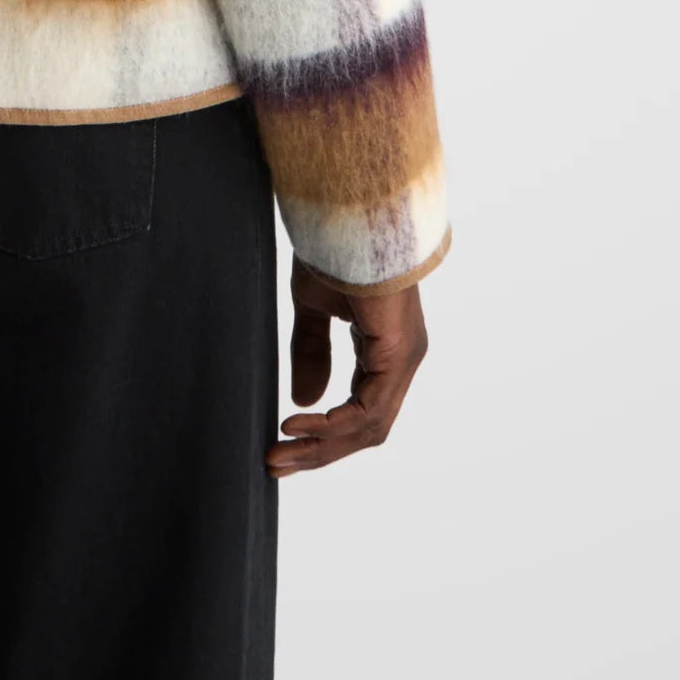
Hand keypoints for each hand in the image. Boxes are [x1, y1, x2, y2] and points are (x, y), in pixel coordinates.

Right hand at [267, 254, 427, 477]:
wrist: (350, 217)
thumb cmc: (335, 251)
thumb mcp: (315, 309)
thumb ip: (312, 351)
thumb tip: (304, 400)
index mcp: (386, 351)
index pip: (361, 411)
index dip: (324, 434)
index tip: (283, 444)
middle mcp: (400, 361)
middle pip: (365, 429)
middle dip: (318, 451)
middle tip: (276, 463)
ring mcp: (403, 360)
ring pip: (367, 426)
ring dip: (322, 446)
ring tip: (280, 454)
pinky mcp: (397, 354)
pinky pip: (367, 408)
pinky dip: (331, 424)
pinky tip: (296, 422)